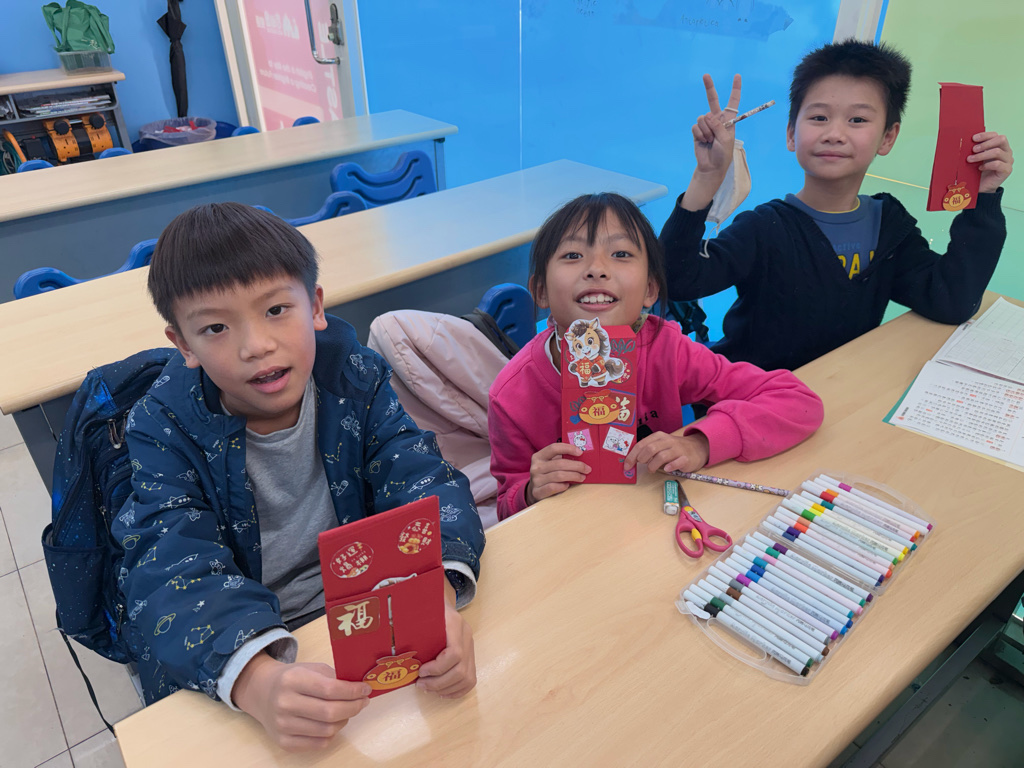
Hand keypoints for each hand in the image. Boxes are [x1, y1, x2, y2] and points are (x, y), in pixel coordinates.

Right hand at [233, 654, 369, 751]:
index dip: (353, 691)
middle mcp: (285, 703)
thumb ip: (334, 677)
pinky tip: (333, 723)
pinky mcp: (284, 743)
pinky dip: (332, 734)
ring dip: (344, 720)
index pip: (330, 689)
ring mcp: (282, 726)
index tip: (365, 689)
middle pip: (330, 712)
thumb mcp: (311, 668)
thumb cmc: (293, 678)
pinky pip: (319, 744)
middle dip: (354, 707)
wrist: (262, 692)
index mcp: (293, 680)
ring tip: (347, 711)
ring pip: (327, 730)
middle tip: (363, 702)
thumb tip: (361, 689)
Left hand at [417, 582, 475, 697]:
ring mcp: (470, 646)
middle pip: (461, 670)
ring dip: (447, 689)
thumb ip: (409, 619)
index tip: (420, 672)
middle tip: (420, 685)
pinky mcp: (471, 655)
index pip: (455, 653)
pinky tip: (442, 692)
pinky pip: (470, 679)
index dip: (438, 668)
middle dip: (439, 683)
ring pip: (467, 678)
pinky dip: (457, 690)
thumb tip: (389, 632)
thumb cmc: (427, 605)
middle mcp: (466, 636)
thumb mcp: (418, 608)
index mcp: (455, 623)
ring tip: (429, 689)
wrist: (442, 601)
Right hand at [526, 442, 590, 504]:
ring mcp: (536, 480)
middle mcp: (535, 467)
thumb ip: (562, 459)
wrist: (535, 491)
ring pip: (559, 475)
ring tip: (582, 477)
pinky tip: (568, 485)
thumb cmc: (548, 474)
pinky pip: (553, 487)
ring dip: (574, 476)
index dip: (568, 448)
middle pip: (560, 463)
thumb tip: (582, 457)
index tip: (580, 452)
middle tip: (587, 469)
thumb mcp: (551, 464)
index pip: (554, 448)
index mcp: (539, 456)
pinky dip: (563, 486)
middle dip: (577, 465)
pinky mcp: (537, 492)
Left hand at [623, 431, 709, 474]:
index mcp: (658, 436)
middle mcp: (667, 441)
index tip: (627, 466)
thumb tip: (631, 460)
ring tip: (651, 470)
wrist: (697, 448)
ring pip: (661, 456)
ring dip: (653, 465)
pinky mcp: (686, 458)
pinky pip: (677, 462)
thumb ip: (647, 450)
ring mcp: (677, 449)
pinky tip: (666, 469)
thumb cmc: (674, 448)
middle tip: (642, 464)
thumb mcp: (660, 445)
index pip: (642, 444)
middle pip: (650, 448)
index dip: (632, 456)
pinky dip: (670, 466)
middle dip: (642, 459)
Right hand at [692, 73, 742, 175]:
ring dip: (706, 130)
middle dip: (709, 87)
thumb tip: (707, 116)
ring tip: (710, 140)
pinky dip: (700, 134)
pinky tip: (703, 141)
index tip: (737, 76)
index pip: (733, 101)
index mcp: (729, 120)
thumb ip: (718, 126)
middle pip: (712, 100)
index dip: (735, 89)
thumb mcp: (726, 139)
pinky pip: (696, 126)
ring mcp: (706, 124)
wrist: (711, 166)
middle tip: (705, 75)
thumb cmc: (723, 154)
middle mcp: (717, 119)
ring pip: (703, 118)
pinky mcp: (697, 130)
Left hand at [970, 131, 1012, 192]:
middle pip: (1001, 140)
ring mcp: (1008, 160)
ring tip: (970, 159)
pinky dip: (987, 165)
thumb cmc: (979, 170)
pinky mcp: (1007, 170)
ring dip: (982, 155)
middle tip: (973, 149)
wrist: (982, 186)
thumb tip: (966, 142)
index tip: (973, 138)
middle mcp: (1007, 151)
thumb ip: (976, 149)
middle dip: (985, 143)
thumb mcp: (977, 157)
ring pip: (997, 152)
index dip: (985, 135)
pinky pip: (997, 164)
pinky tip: (980, 168)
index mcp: (1000, 146)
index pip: (996, 135)